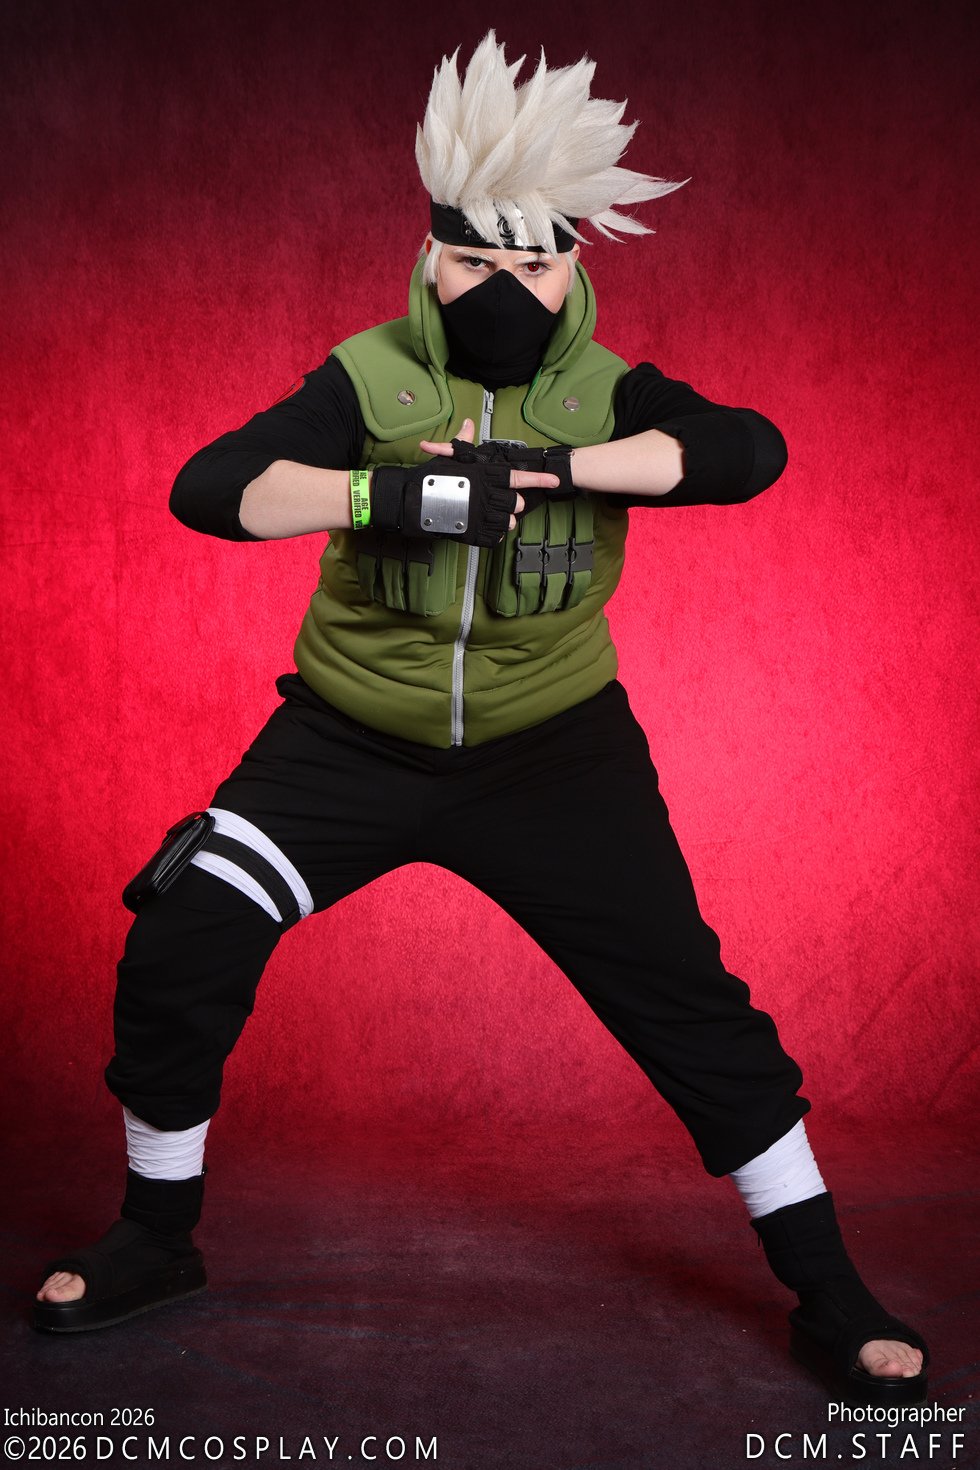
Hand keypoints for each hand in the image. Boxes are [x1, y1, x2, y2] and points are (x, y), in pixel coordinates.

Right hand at [419, 418, 563, 528]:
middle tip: (498, 503)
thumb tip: (468, 424)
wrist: (415, 501)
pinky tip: (479, 527)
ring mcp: (485, 515)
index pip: (520, 476)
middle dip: (511, 504)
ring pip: (508, 521)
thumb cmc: (432, 478)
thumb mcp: (449, 457)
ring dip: (501, 520)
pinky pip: (495, 537)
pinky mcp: (477, 532)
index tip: (555, 481)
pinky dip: (490, 534)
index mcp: (488, 475)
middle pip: (517, 503)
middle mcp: (490, 495)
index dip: (539, 479)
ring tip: (487, 516)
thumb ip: (463, 442)